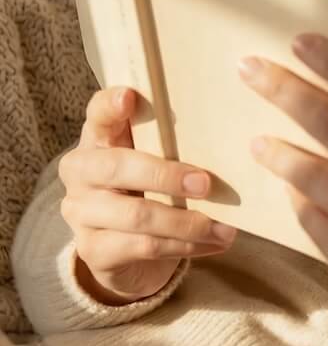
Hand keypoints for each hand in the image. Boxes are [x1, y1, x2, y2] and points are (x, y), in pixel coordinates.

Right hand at [60, 86, 236, 305]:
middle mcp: (81, 172)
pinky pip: (145, 246)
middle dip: (166, 175)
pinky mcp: (94, 250)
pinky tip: (214, 243)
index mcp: (99, 139)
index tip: (129, 96)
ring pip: (137, 215)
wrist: (125, 249)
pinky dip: (185, 246)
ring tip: (225, 228)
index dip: (110, 104)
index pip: (97, 114)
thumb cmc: (150, 186)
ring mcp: (81, 213)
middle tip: (207, 184)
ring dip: (187, 223)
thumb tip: (229, 126)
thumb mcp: (158, 157)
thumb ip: (173, 140)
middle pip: (117, 167)